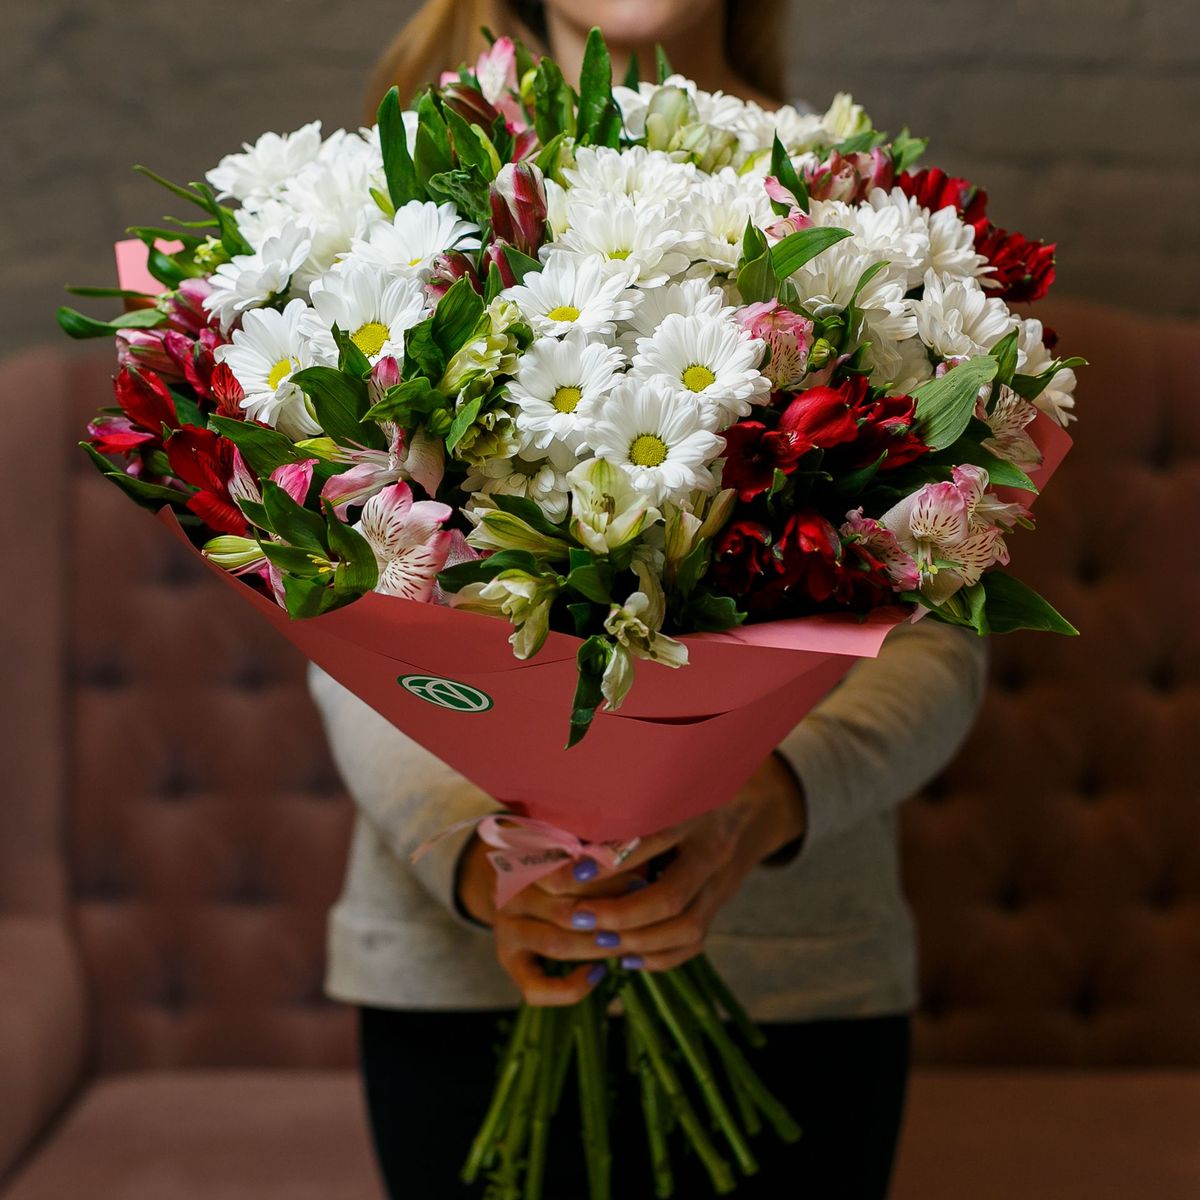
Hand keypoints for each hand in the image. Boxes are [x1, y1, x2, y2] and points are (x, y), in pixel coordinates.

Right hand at [456, 834, 638, 1004]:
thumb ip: (595, 852)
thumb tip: (641, 867)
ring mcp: (506, 929)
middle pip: (566, 910)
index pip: (565, 875)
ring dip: (600, 945)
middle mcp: (508, 895)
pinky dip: (571, 987)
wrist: (514, 876)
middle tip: (646, 913)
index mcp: (521, 860)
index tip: (642, 879)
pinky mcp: (508, 960)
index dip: (607, 880)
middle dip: (612, 915)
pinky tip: (599, 973)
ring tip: (631, 940)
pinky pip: (536, 988)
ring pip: (558, 943)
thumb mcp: (569, 841)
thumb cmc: (556, 855)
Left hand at [541, 753, 806, 971]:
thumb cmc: (684, 795)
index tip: (571, 874)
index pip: (651, 842)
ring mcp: (720, 883)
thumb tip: (565, 828)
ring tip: (597, 938)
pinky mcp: (719, 906)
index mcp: (692, 814)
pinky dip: (660, 956)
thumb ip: (625, 808)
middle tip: (576, 917)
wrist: (747, 810)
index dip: (610, 862)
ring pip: (685, 927)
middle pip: (670, 896)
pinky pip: (695, 942)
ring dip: (637, 939)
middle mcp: (711, 851)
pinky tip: (625, 955)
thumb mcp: (663, 790)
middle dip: (619, 913)